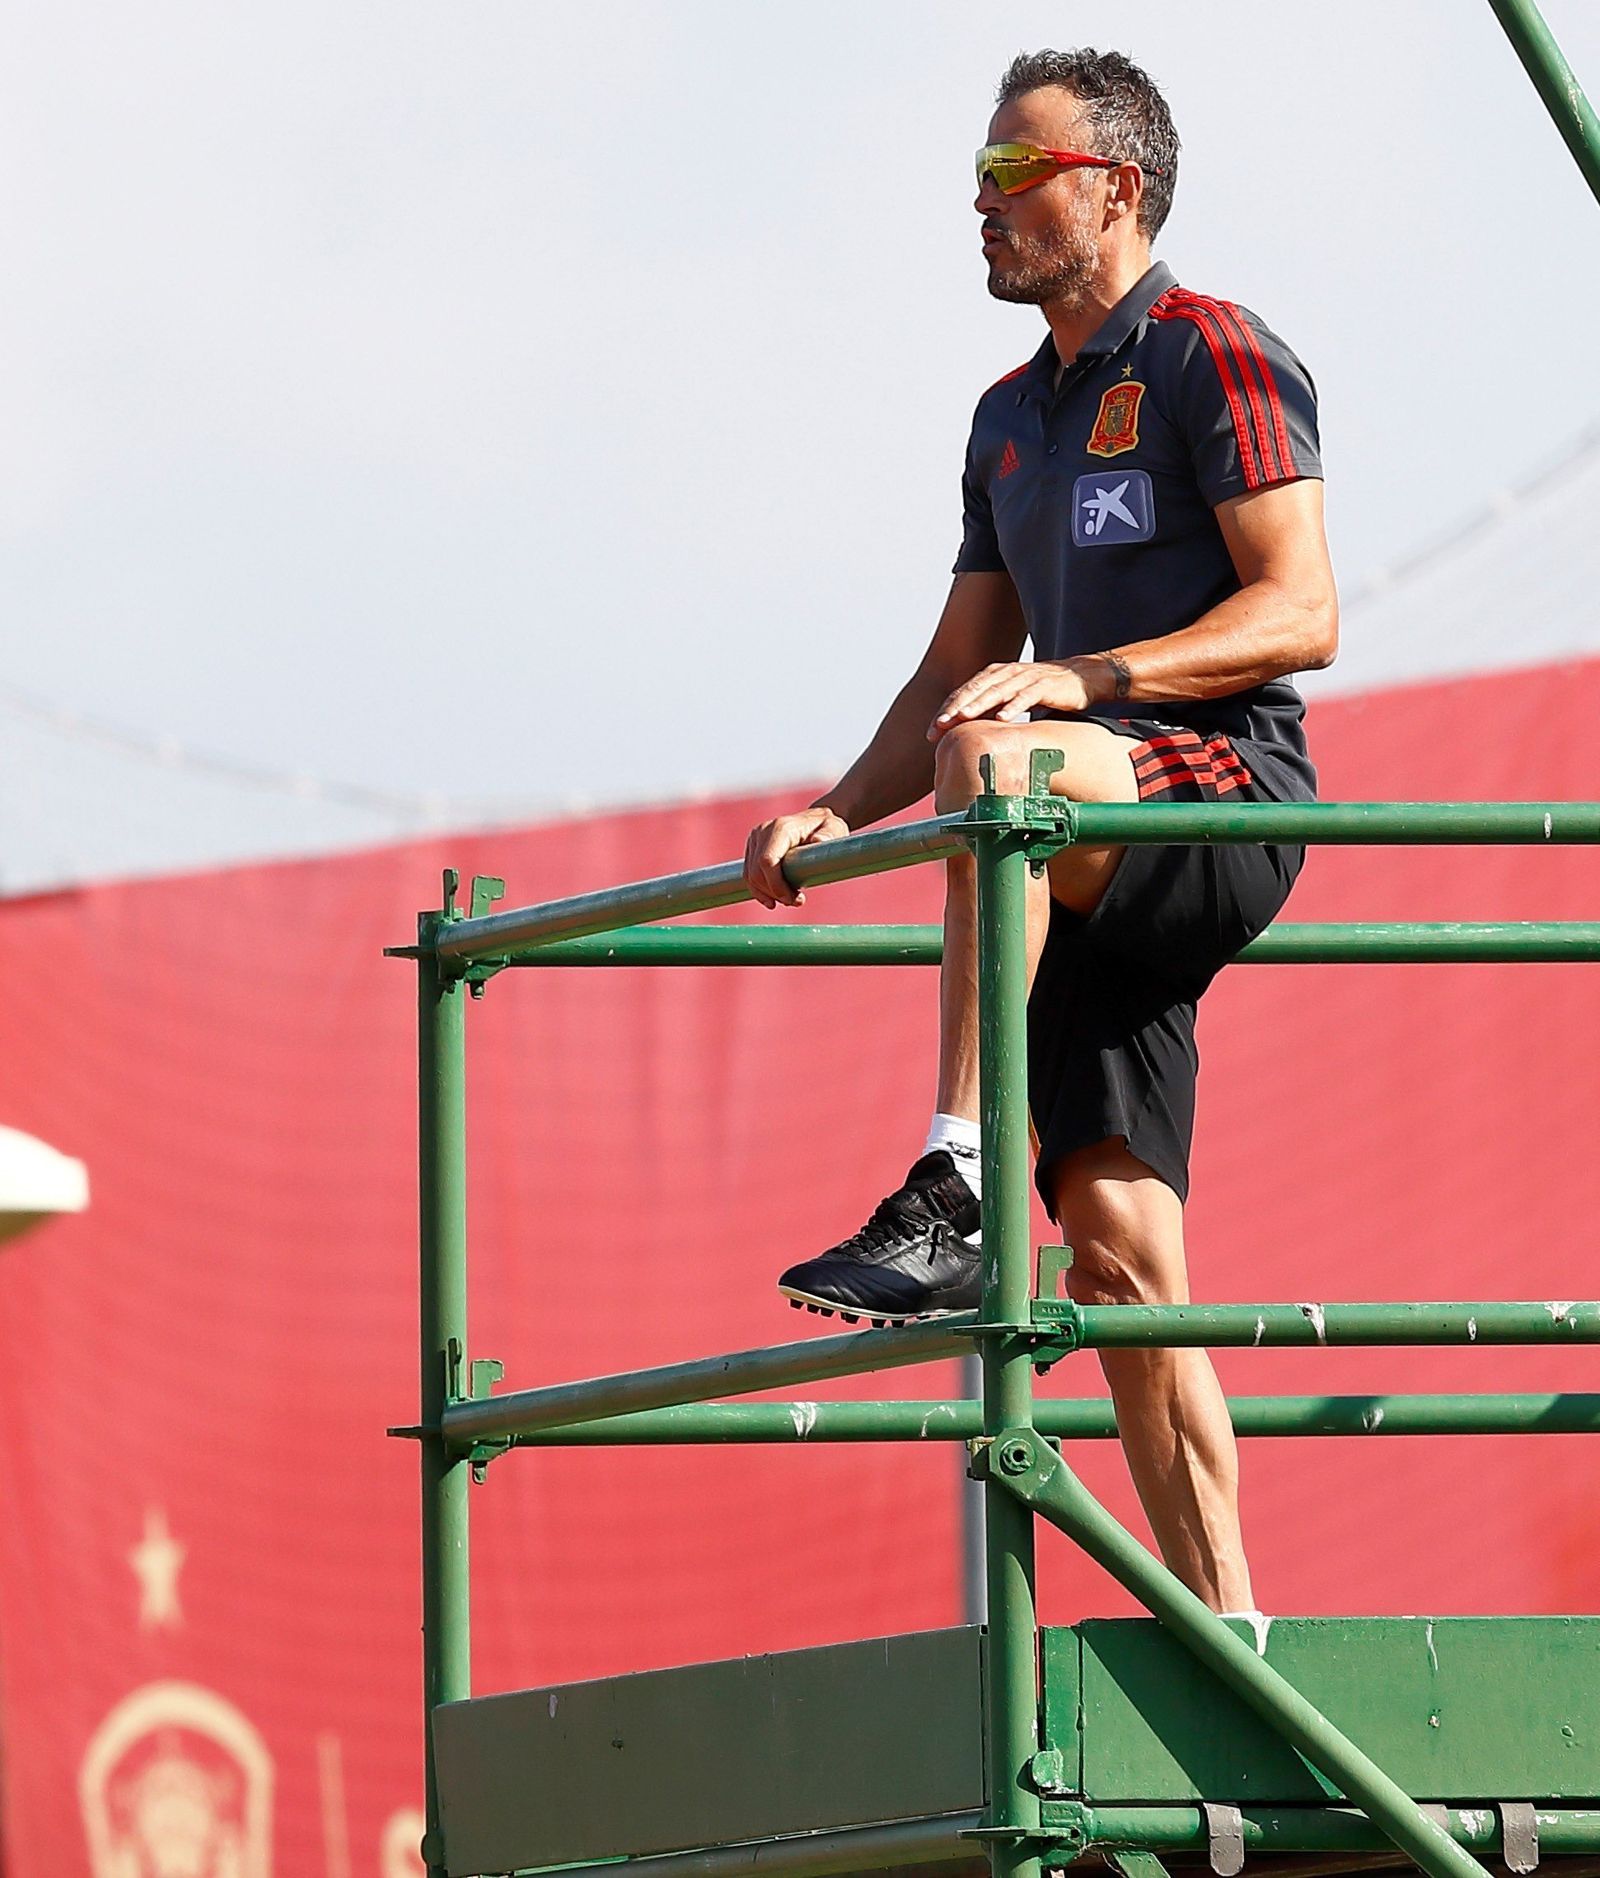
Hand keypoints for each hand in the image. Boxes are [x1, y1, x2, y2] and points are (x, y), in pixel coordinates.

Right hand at [743, 807, 849, 908]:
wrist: (816, 820)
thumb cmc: (828, 827)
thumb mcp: (834, 829)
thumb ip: (828, 836)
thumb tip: (819, 841)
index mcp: (781, 828)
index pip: (767, 861)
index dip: (777, 886)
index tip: (795, 899)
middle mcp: (763, 831)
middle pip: (756, 873)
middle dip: (774, 893)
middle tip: (797, 901)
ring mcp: (755, 839)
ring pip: (750, 877)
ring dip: (767, 894)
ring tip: (790, 899)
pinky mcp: (752, 848)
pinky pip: (749, 875)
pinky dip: (760, 890)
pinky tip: (775, 898)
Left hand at [929, 659, 1097, 738]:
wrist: (1083, 677)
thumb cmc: (1045, 690)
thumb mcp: (1013, 699)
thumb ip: (992, 711)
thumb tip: (970, 736)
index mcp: (996, 676)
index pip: (965, 692)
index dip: (947, 709)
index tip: (931, 732)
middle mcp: (1008, 673)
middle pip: (975, 689)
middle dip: (955, 707)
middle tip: (938, 725)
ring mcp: (1027, 678)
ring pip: (997, 690)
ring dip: (978, 705)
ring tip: (961, 719)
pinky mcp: (1046, 685)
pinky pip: (1027, 696)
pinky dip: (1014, 706)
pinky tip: (1002, 718)